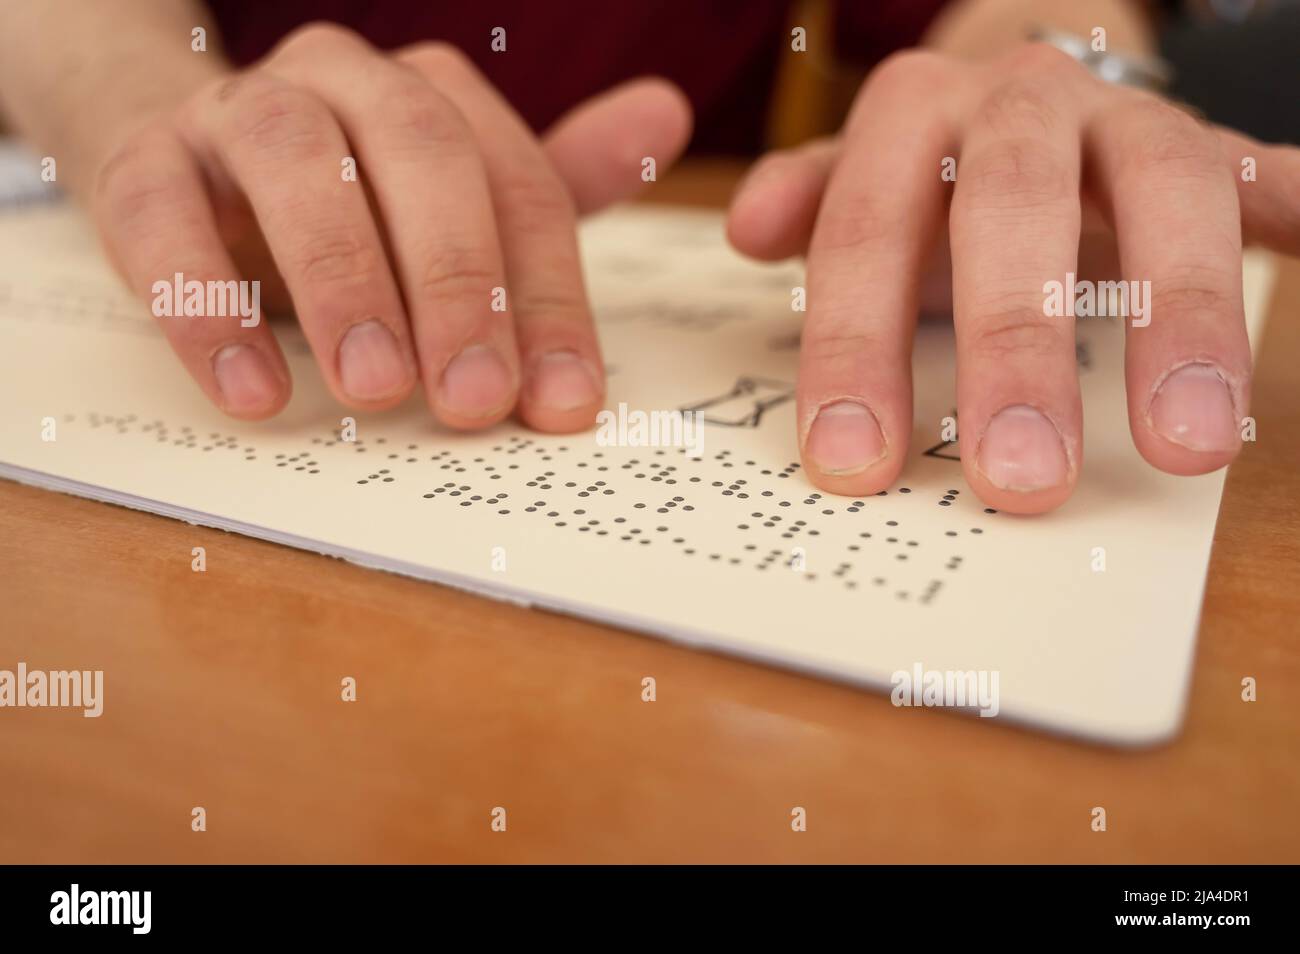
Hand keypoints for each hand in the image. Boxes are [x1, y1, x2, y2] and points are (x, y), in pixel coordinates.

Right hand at [91, 22, 690, 430]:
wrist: (186, 165)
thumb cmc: (350, 206)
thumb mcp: (457, 207)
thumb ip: (554, 186)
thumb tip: (667, 116)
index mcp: (435, 98)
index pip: (516, 186)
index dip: (547, 298)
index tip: (563, 404)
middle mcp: (347, 82)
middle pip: (420, 152)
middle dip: (459, 281)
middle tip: (474, 399)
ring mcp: (238, 110)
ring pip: (294, 158)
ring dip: (343, 279)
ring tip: (373, 392)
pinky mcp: (141, 160)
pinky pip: (163, 218)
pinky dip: (207, 306)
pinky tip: (254, 392)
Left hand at [728, 43, 1299, 512]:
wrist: (1022, 93)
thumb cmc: (930, 177)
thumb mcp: (859, 188)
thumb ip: (812, 207)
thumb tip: (751, 229)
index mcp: (911, 116)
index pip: (868, 228)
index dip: (856, 345)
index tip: (854, 465)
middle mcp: (1018, 102)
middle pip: (1012, 205)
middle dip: (1015, 345)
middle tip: (1019, 481)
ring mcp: (1126, 119)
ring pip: (1166, 189)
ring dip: (1180, 317)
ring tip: (1187, 448)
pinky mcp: (1214, 148)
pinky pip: (1263, 173)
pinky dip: (1297, 209)